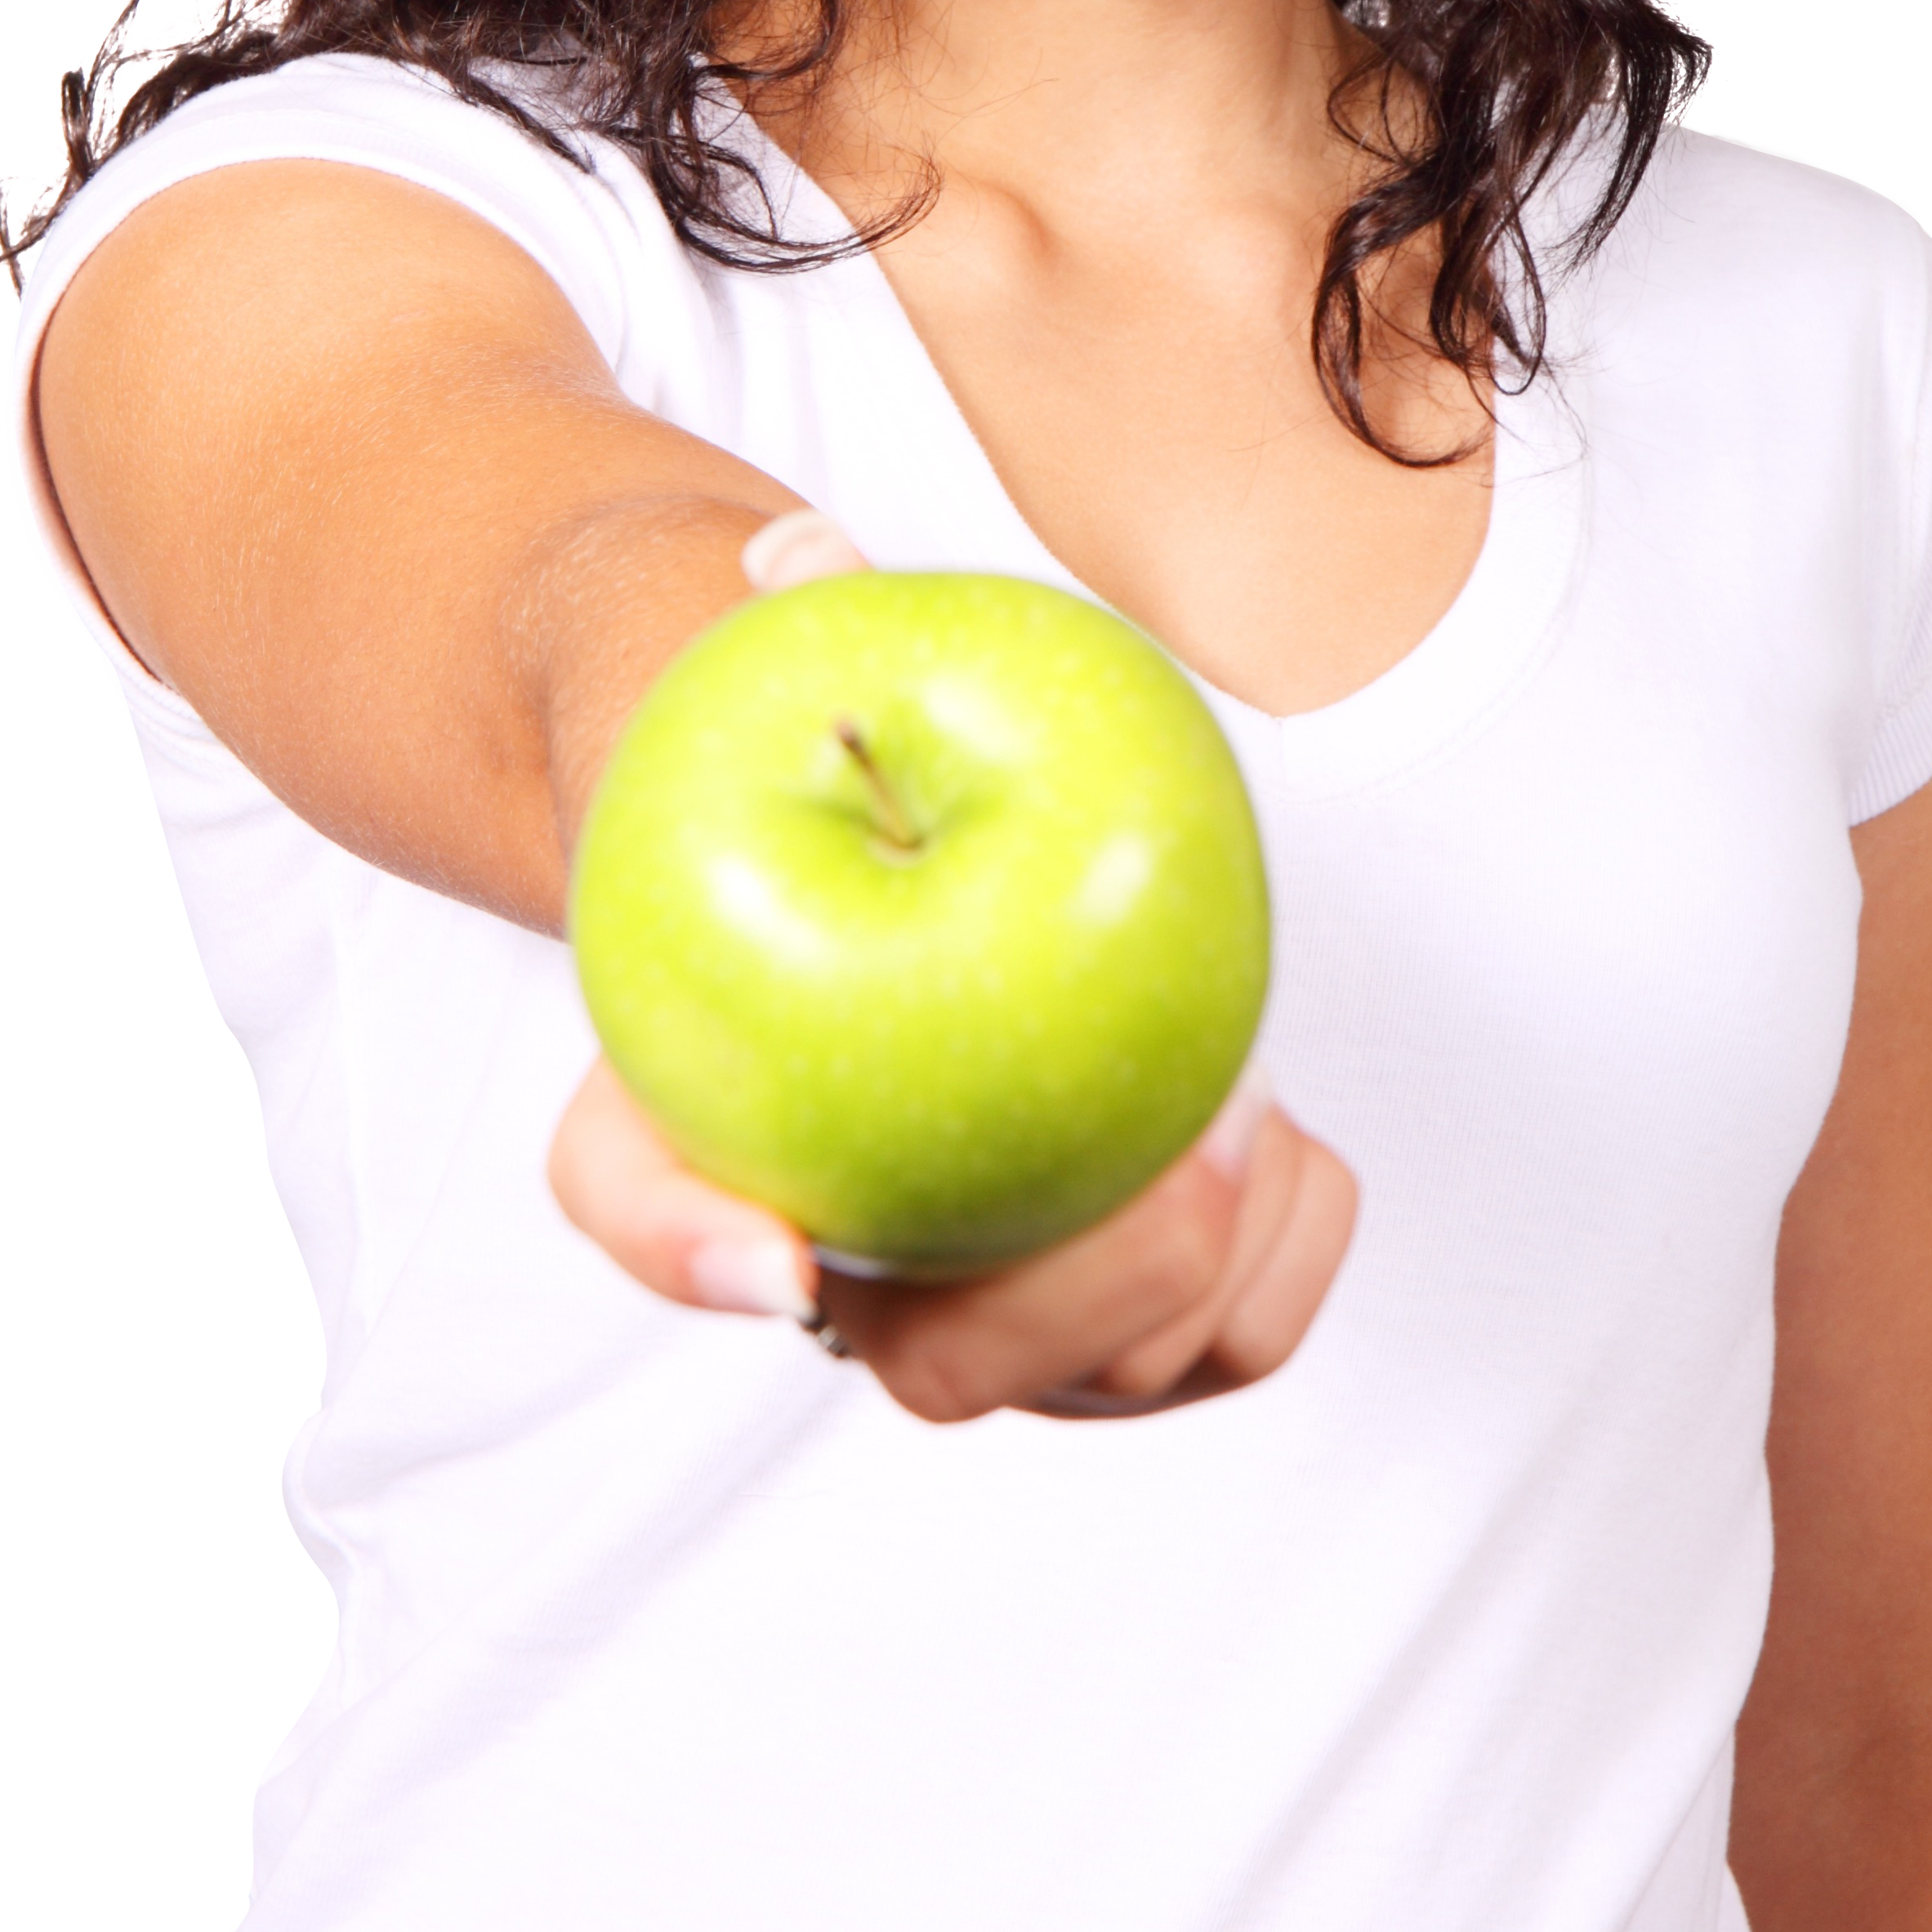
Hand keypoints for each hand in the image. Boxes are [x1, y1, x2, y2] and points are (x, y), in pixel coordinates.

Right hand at [548, 500, 1358, 1418]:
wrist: (938, 877)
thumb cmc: (853, 778)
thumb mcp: (807, 688)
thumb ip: (801, 620)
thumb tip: (795, 551)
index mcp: (691, 1127)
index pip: (641, 1213)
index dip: (687, 1253)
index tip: (777, 1256)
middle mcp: (835, 1263)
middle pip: (930, 1364)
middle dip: (1080, 1295)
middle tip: (1197, 1153)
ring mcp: (989, 1311)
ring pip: (1102, 1380)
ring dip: (1205, 1269)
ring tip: (1252, 1105)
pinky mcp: (1127, 1319)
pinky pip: (1229, 1345)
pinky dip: (1283, 1260)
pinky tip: (1290, 1144)